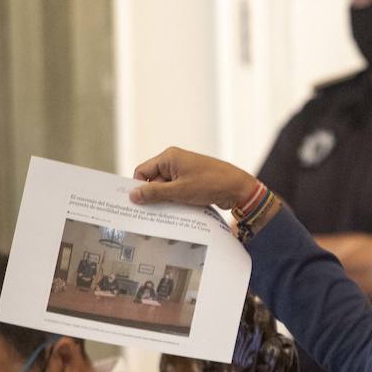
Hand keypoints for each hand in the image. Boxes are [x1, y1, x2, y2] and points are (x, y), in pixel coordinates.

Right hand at [131, 147, 258, 209]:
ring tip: (167, 213)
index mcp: (169, 157)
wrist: (239, 188)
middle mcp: (175, 162)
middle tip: (150, 214)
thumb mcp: (179, 191)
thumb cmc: (211, 184)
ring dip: (165, 201)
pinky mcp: (192, 181)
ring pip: (165, 189)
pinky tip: (177, 211)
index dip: (138, 187)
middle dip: (153, 196)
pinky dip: (175, 201)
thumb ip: (155, 193)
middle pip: (153, 181)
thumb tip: (133, 195)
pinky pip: (177, 192)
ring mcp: (184, 172)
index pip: (142, 171)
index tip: (136, 204)